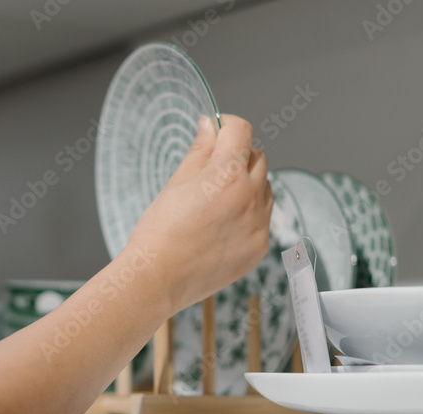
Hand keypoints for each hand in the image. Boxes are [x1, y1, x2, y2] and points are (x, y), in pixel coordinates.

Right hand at [126, 113, 272, 314]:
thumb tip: (209, 126)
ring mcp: (259, 224)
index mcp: (226, 176)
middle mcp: (250, 197)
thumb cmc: (158, 234)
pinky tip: (222, 225)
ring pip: (264, 188)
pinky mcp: (260, 247)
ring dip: (248, 185)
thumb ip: (200, 151)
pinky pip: (263, 218)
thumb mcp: (175, 184)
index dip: (227, 125)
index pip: (241, 131)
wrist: (157, 279)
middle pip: (257, 158)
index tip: (218, 130)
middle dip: (238, 156)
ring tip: (217, 202)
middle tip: (212, 169)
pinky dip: (249, 214)